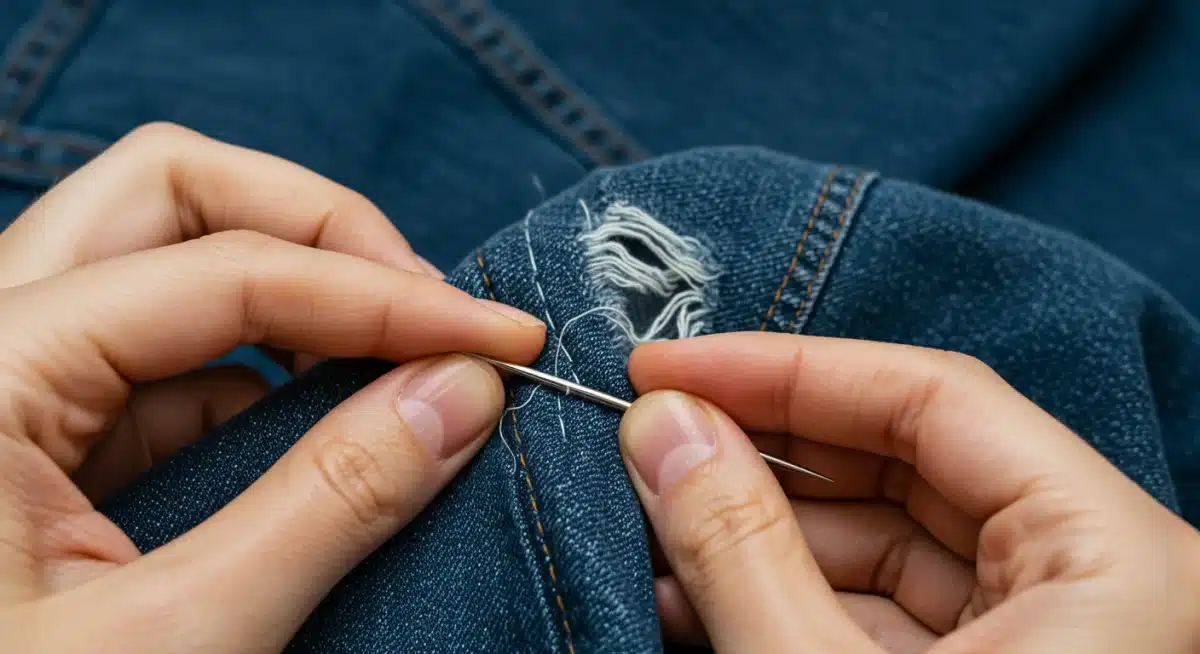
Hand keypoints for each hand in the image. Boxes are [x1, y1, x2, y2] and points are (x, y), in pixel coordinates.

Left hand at [0, 124, 544, 651]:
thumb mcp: (177, 644)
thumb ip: (332, 502)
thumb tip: (461, 392)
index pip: (225, 268)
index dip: (385, 293)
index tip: (498, 335)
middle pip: (169, 195)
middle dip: (320, 230)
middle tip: (427, 305)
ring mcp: (15, 385)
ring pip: (168, 260)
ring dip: (301, 294)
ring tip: (403, 360)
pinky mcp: (48, 438)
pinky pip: (172, 361)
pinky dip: (270, 373)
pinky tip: (336, 427)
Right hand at [620, 333, 1199, 652]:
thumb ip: (738, 547)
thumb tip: (658, 425)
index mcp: (1116, 563)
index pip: (937, 398)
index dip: (786, 368)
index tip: (669, 365)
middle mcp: (1100, 586)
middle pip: (911, 461)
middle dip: (764, 452)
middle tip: (651, 438)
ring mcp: (1051, 638)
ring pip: (889, 538)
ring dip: (759, 530)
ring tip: (653, 520)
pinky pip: (886, 611)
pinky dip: (787, 595)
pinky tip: (694, 591)